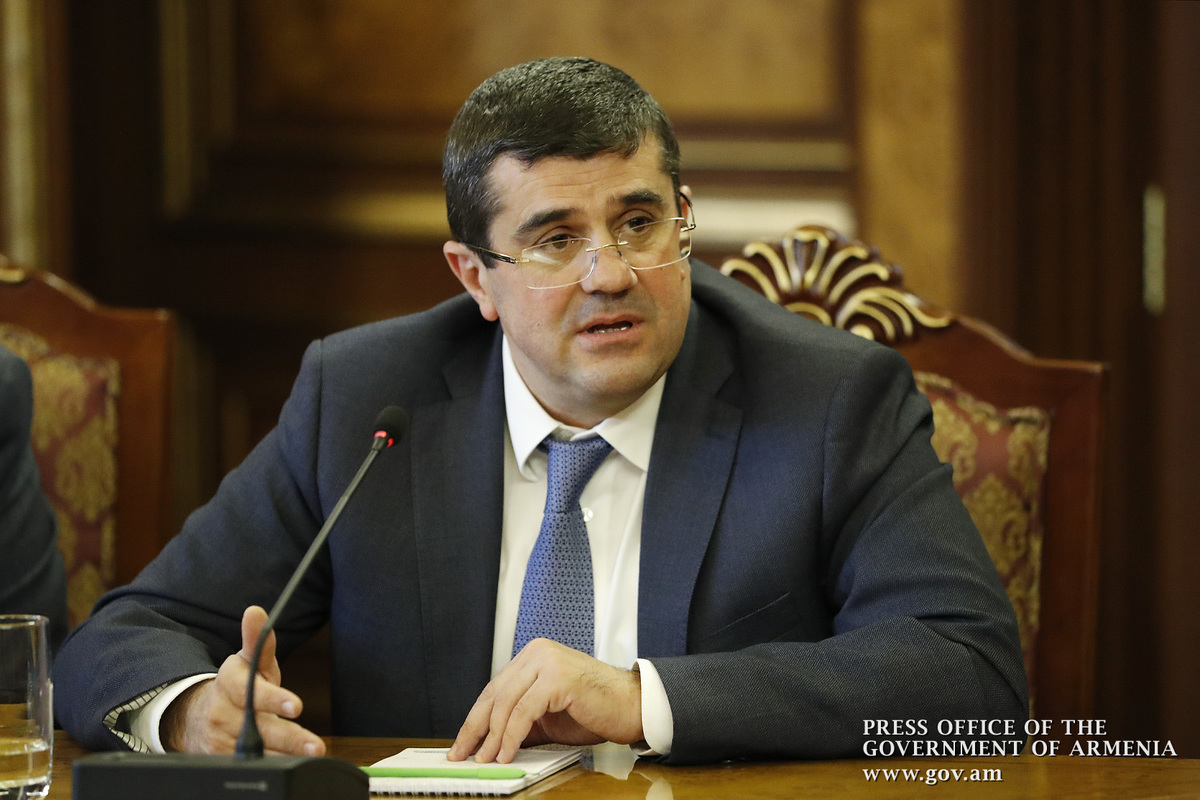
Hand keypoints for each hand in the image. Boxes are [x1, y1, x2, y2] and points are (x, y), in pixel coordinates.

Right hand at [162, 605, 324, 755]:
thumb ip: (258, 640)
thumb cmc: (237, 685)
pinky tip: (295, 768)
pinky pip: (252, 767)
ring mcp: (222, 740)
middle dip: (288, 738)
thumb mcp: (247, 661)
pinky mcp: (223, 761)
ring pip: (257, 752)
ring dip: (286, 756)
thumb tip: (256, 611)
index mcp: (230, 683)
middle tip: (314, 746)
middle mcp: (223, 713)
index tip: (296, 706)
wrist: (198, 717)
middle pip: (257, 728)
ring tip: (311, 757)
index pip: (251, 692)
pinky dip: (275, 768)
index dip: (273, 700)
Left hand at [448, 638, 642, 763]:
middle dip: (476, 728)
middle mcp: (538, 652)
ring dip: (492, 736)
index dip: (475, 719)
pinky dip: (511, 735)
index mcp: (534, 655)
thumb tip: (487, 744)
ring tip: (486, 759)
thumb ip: (519, 721)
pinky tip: (506, 753)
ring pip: (506, 702)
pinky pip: (524, 711)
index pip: (494, 688)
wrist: (632, 706)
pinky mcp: (558, 677)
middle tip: (462, 754)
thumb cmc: (595, 710)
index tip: (462, 743)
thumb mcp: (547, 715)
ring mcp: (548, 661)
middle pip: (495, 694)